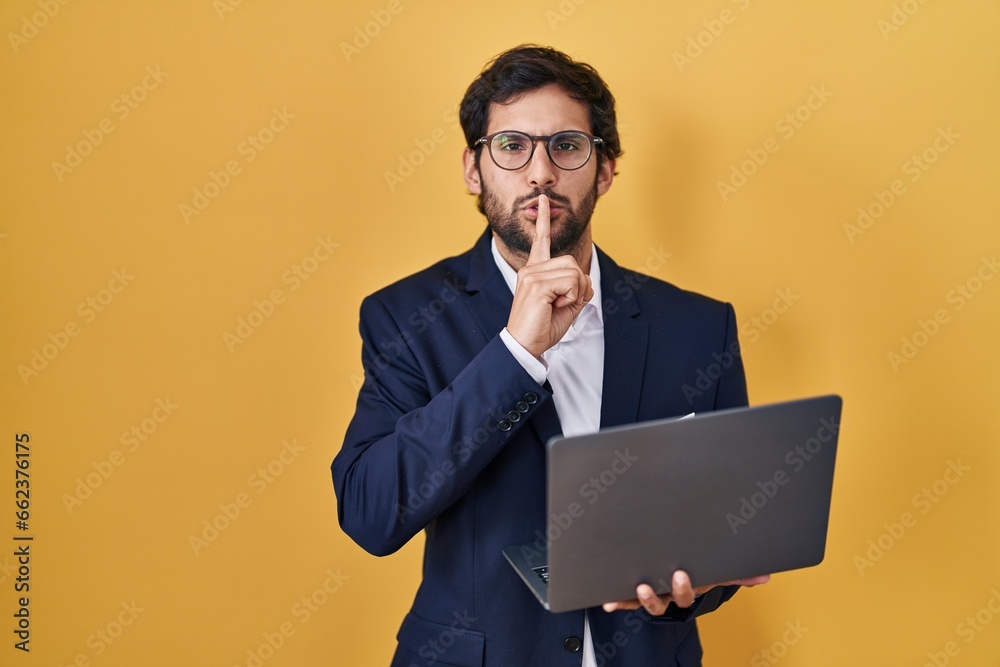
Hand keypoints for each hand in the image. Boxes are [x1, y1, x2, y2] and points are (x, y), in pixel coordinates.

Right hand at [505, 195, 593, 357]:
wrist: (525, 345)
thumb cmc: (542, 328)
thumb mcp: (565, 306)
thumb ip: (576, 289)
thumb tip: (585, 281)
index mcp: (534, 271)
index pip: (540, 240)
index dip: (544, 220)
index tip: (544, 200)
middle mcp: (530, 269)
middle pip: (572, 263)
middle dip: (578, 286)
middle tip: (564, 303)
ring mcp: (531, 275)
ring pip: (574, 272)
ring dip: (575, 293)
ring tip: (557, 306)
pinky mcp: (536, 284)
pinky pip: (570, 282)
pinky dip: (571, 297)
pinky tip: (555, 306)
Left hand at [602, 570, 770, 615]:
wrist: (679, 568)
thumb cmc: (696, 569)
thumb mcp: (714, 570)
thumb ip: (737, 574)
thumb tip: (764, 577)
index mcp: (685, 589)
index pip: (685, 594)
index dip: (682, 587)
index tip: (679, 574)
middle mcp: (666, 595)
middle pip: (662, 601)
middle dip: (656, 594)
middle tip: (649, 583)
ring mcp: (650, 594)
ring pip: (642, 602)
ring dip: (637, 598)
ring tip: (635, 588)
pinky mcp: (633, 591)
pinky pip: (623, 598)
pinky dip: (616, 600)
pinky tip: (606, 600)